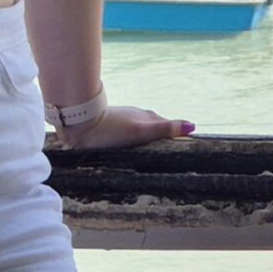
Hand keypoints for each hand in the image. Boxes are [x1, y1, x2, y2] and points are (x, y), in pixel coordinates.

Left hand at [56, 105, 193, 150]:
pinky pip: (127, 131)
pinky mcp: (111, 122)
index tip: (181, 150)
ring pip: (140, 129)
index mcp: (148, 116)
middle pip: (155, 128)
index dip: (176, 137)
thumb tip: (192, 126)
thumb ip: (165, 129)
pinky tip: (124, 148)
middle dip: (160, 139)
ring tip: (145, 155)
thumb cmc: (110, 129)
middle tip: (164, 156)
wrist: (80, 122)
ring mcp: (124, 117)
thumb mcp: (140, 132)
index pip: (169, 127)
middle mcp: (138, 114)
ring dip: (144, 140)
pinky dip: (130, 139)